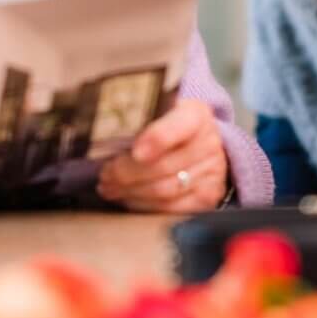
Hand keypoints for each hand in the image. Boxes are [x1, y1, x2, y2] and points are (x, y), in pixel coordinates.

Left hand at [96, 99, 228, 212]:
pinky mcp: (207, 198)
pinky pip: (170, 209)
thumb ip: (140, 117)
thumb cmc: (171, 122)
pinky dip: (143, 205)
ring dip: (130, 191)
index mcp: (196, 114)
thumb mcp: (160, 108)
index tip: (135, 151)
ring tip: (109, 186)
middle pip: (164, 165)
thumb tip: (105, 132)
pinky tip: (127, 198)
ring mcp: (212, 173)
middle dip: (128, 172)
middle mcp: (208, 143)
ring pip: (164, 190)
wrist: (201, 141)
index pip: (178, 126)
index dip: (157, 139)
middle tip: (105, 173)